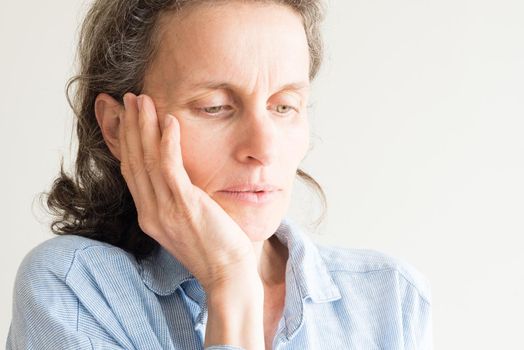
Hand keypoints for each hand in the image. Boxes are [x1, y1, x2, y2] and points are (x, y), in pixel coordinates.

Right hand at [119, 92, 258, 292]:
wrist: (227, 274)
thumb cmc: (214, 247)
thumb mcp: (186, 222)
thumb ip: (175, 200)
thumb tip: (177, 179)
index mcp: (149, 215)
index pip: (131, 171)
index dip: (127, 142)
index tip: (127, 117)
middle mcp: (150, 212)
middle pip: (133, 160)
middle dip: (130, 127)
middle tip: (130, 98)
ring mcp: (163, 210)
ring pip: (146, 159)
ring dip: (143, 126)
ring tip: (142, 100)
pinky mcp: (183, 206)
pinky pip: (169, 167)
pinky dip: (166, 142)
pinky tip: (169, 120)